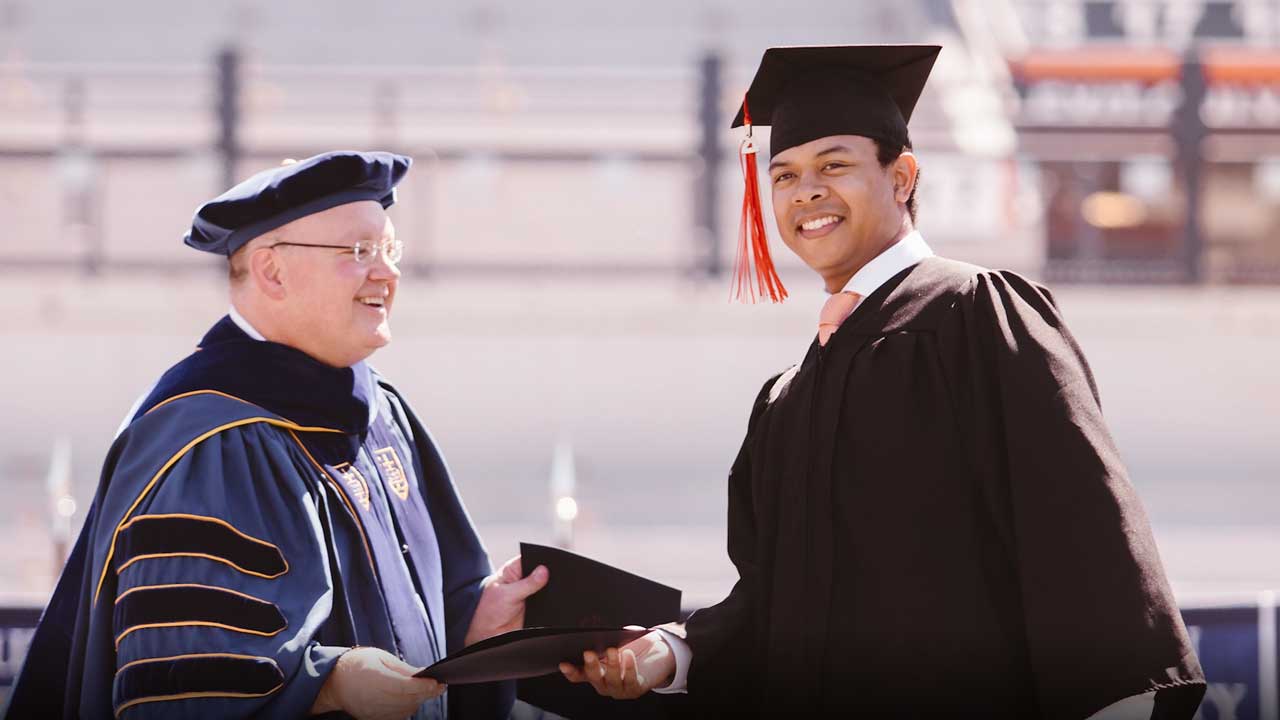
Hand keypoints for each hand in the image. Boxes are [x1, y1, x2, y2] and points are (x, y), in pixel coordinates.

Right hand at [309, 646, 444, 719]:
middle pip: (408, 700)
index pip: (406, 687)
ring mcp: (373, 711)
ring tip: (426, 690)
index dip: (424, 686)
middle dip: (426, 693)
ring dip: (418, 701)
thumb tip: (423, 672)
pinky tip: (411, 699)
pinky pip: (397, 717)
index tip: (438, 682)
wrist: (333, 681)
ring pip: (405, 711)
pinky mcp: (372, 718)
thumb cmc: (356, 664)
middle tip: (439, 686)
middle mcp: (374, 698)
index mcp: (375, 679)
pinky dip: (408, 708)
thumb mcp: (380, 657)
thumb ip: (402, 668)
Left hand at [463, 555, 548, 645]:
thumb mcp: (507, 595)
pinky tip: (552, 602)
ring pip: (546, 587)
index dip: (541, 559)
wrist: (489, 634)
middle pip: (540, 572)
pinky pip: (547, 600)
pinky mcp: (536, 606)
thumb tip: (544, 571)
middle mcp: (522, 579)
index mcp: (513, 570)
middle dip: (548, 575)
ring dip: (549, 589)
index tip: (552, 563)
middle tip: (553, 579)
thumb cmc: (490, 611)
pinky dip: (551, 601)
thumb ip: (527, 584)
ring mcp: (530, 593)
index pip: (530, 558)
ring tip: (552, 592)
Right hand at [559, 628, 675, 699]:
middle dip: (591, 665)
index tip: (563, 663)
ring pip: (612, 680)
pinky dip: (629, 667)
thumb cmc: (630, 644)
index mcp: (594, 672)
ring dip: (611, 665)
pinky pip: (631, 680)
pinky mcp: (635, 689)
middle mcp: (604, 683)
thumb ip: (602, 636)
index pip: (578, 675)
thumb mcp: (614, 638)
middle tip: (589, 652)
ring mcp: (619, 689)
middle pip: (594, 677)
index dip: (570, 671)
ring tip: (612, 650)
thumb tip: (592, 625)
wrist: (655, 654)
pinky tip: (628, 655)